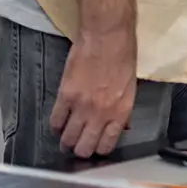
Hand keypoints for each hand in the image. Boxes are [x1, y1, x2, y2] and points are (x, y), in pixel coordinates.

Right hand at [50, 25, 136, 157]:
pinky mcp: (65, 95)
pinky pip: (55, 120)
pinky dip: (56, 126)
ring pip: (68, 138)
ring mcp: (81, 106)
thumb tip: (118, 126)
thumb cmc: (123, 57)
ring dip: (66, 142)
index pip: (106, 144)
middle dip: (80, 151)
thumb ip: (121, 109)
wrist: (107, 36)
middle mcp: (101, 113)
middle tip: (78, 146)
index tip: (94, 148)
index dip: (99, 151)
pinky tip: (58, 125)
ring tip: (66, 139)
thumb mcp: (130, 87)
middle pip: (84, 147)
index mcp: (120, 111)